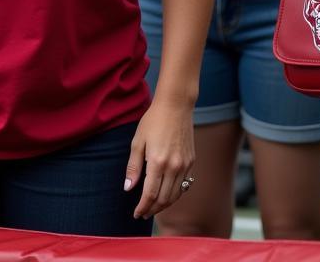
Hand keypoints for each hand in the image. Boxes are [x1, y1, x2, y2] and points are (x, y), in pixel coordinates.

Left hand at [124, 100, 195, 219]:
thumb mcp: (138, 141)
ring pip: (175, 195)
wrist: (176, 105)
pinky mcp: (191, 162)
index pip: (150, 194)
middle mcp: (174, 167)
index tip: (136, 214)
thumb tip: (128, 188)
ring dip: (164, 205)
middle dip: (152, 209)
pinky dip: (174, 194)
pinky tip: (166, 194)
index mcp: (158, 162)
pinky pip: (184, 185)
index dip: (142, 207)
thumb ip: (133, 166)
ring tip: (153, 207)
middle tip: (143, 213)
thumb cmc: (153, 120)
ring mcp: (185, 165)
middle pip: (164, 199)